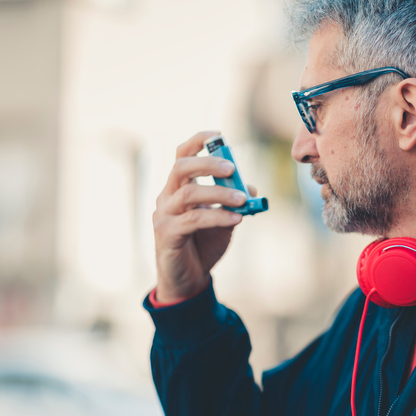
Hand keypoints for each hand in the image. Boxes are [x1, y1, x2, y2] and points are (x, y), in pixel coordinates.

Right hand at [153, 131, 252, 302]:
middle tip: (232, 168)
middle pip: (181, 168)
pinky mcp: (167, 234)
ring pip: (188, 194)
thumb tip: (252, 187)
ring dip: (218, 193)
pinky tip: (236, 219)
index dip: (198, 142)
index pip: (182, 156)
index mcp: (178, 188)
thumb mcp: (224, 220)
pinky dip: (217, 216)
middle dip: (207, 163)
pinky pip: (193, 220)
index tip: (218, 135)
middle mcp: (167, 197)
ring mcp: (164, 215)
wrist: (189, 280)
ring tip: (242, 199)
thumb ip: (235, 202)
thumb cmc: (203, 245)